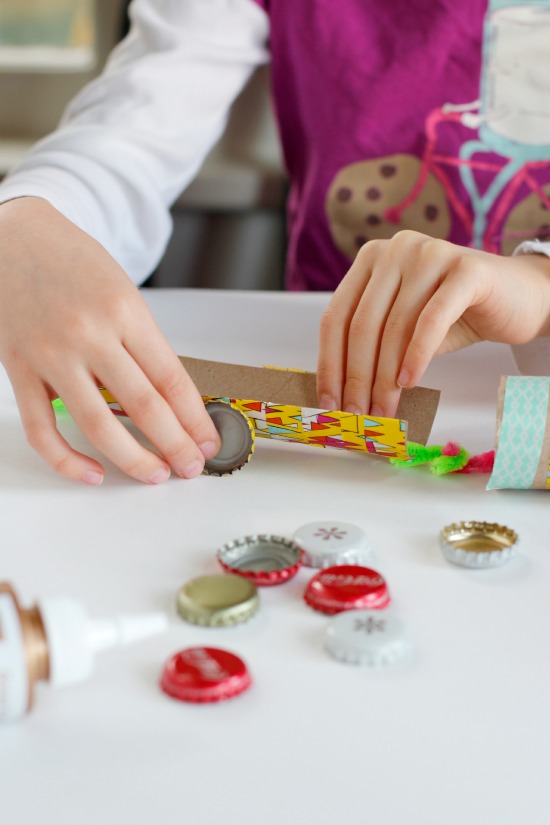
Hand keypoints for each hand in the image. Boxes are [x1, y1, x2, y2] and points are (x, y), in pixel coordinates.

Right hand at [0, 197, 219, 483]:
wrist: (11, 236)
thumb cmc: (72, 262)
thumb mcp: (121, 292)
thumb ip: (141, 343)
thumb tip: (170, 400)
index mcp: (124, 311)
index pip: (171, 379)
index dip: (194, 419)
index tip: (208, 440)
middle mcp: (89, 333)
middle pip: (143, 406)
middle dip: (175, 445)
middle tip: (192, 466)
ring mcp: (51, 354)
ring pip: (98, 425)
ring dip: (134, 459)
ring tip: (156, 474)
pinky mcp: (19, 369)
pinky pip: (42, 430)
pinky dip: (68, 460)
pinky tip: (93, 473)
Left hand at [317, 230, 549, 417]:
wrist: (518, 297)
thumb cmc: (456, 315)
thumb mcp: (405, 329)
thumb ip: (375, 347)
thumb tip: (343, 394)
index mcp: (371, 259)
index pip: (336, 316)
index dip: (329, 363)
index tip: (328, 401)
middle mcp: (395, 249)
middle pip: (362, 325)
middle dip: (357, 378)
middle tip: (358, 414)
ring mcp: (430, 254)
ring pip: (394, 327)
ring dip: (385, 378)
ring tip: (384, 409)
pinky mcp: (467, 269)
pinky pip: (431, 321)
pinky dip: (417, 357)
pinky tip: (409, 384)